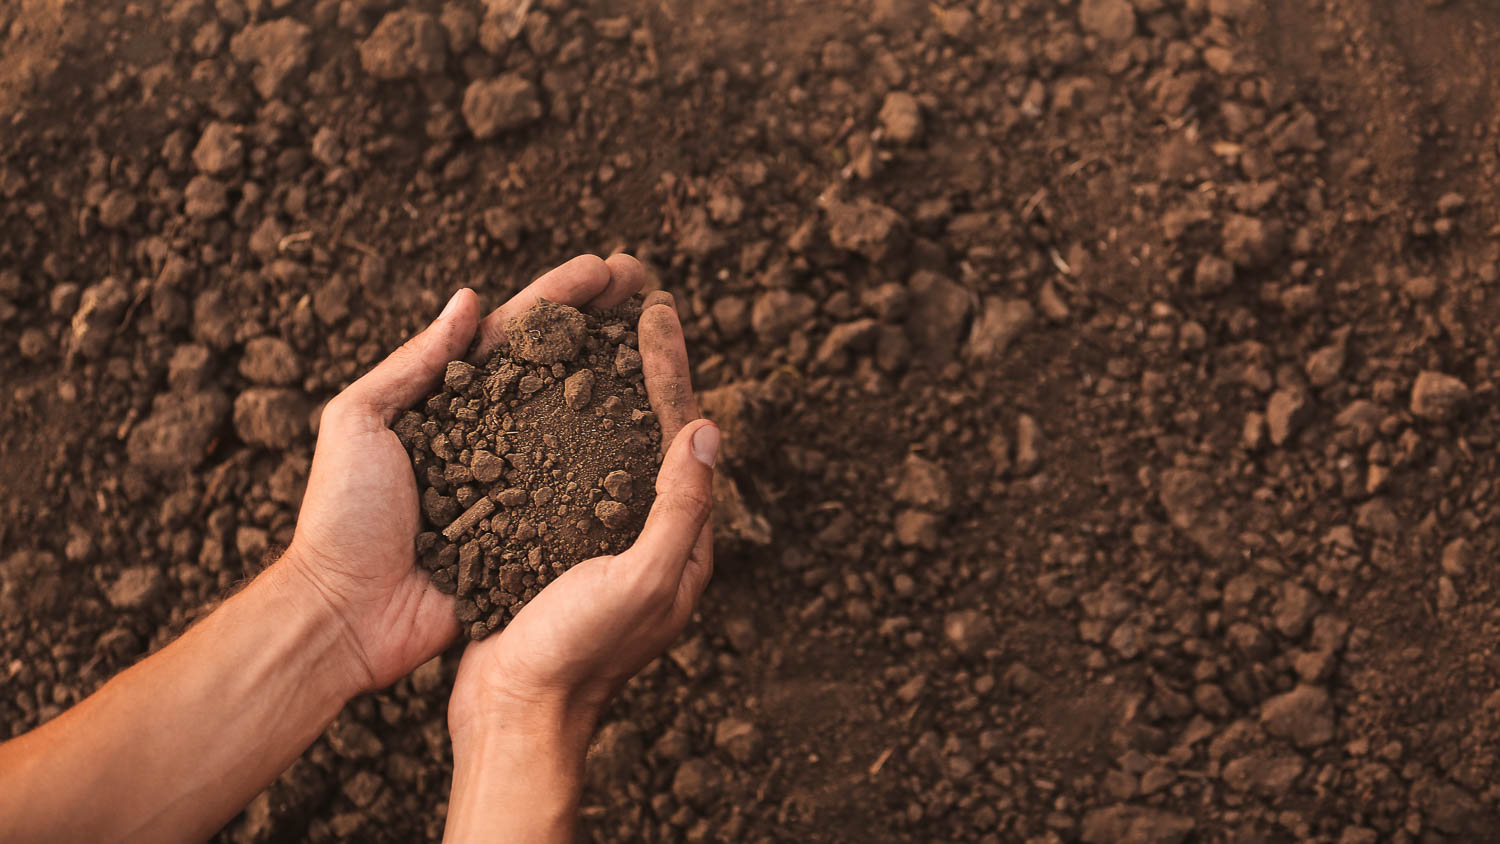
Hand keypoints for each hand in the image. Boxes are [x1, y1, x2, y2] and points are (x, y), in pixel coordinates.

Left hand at [281, 254, 646, 690]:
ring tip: (667, 343)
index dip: (563, 295)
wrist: (348, 614)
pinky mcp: (535, 533)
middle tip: (650, 286)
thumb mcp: (359, 422)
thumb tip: (471, 299)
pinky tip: (658, 435)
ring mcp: (519, 483)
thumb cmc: (342, 516)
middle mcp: (492, 435)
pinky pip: (585, 494)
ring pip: (582, 422)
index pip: (515, 333)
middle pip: (560, 365)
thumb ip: (413, 363)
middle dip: (605, 322)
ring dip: (624, 380)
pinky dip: (621, 463)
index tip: (609, 267)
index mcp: (451, 401)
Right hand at [447, 292, 716, 740]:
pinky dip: (564, 424)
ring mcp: (605, 539)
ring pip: (613, 443)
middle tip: (634, 299)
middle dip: (648, 364)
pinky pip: (573, 470)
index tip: (655, 309)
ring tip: (589, 331)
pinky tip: (538, 396)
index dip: (671, 368)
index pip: (686, 433)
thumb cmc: (576, 653)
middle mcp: (652, 535)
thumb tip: (709, 427)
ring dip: (605, 385)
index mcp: (683, 542)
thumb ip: (681, 508)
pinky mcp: (561, 545)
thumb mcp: (640, 580)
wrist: (515, 713)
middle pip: (656, 429)